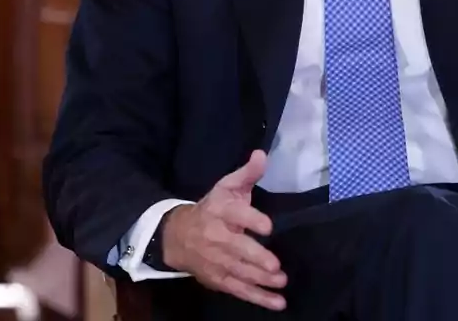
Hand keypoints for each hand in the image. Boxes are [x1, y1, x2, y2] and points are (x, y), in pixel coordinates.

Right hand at [162, 150, 286, 310]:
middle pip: (237, 249)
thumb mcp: (227, 187)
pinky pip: (239, 289)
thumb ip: (247, 173)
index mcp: (219, 211)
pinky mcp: (218, 280)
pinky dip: (258, 298)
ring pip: (239, 272)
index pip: (236, 215)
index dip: (251, 220)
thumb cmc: (212, 208)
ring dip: (260, 280)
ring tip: (280, 282)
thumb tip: (261, 155)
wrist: (176, 236)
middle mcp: (216, 237)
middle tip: (275, 265)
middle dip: (255, 257)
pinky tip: (277, 302)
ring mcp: (216, 262)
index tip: (267, 226)